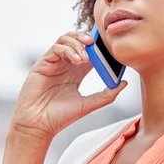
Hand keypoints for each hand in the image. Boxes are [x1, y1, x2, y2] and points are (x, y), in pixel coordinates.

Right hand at [10, 31, 126, 139]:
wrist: (39, 126)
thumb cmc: (60, 117)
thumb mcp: (89, 104)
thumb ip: (107, 94)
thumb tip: (124, 83)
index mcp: (76, 72)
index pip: (89, 51)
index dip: (98, 45)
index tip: (108, 45)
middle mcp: (65, 64)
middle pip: (76, 39)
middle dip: (86, 38)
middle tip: (96, 44)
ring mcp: (53, 63)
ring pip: (65, 40)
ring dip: (77, 43)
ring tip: (85, 56)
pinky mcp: (42, 64)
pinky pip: (55, 48)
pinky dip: (68, 50)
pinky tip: (76, 60)